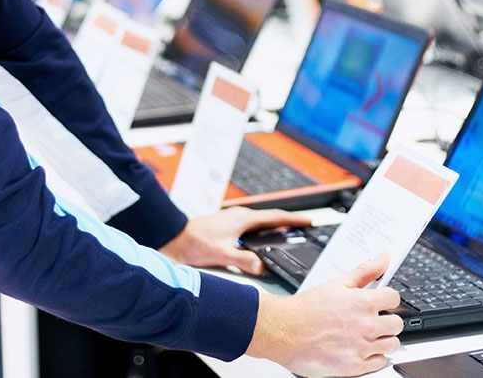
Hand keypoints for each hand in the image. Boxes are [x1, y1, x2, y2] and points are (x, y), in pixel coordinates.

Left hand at [158, 207, 311, 274]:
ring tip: (287, 235)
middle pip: (270, 218)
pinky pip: (250, 228)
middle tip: (302, 228)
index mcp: (242, 219)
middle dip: (287, 223)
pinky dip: (261, 233)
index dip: (293, 220)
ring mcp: (232, 220)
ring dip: (274, 228)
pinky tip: (260, 242)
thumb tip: (262, 266)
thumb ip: (244, 261)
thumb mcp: (223, 255)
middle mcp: (239, 216)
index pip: (275, 217)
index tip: (308, 222)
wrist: (174, 239)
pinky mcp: (226, 226)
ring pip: (259, 223)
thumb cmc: (194, 242)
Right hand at [246, 253, 403, 376]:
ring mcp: (361, 347)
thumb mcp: (337, 283)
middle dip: (387, 321)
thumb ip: (365, 270)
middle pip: (397, 323)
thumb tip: (384, 257)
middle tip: (374, 321)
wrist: (284, 331)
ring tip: (368, 337)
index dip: (387, 299)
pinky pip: (380, 363)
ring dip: (383, 340)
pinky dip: (374, 357)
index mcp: (363, 302)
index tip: (381, 303)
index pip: (394, 298)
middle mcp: (366, 325)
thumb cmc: (305, 309)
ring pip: (392, 345)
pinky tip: (361, 350)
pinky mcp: (354, 366)